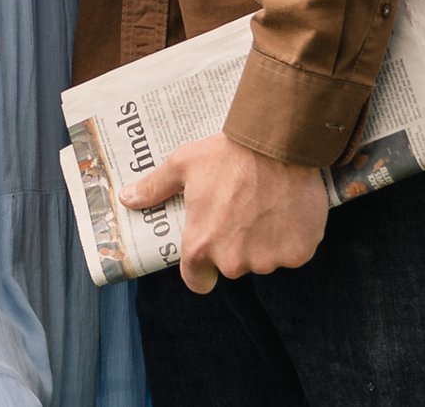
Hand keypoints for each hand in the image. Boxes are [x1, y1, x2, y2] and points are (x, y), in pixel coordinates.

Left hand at [120, 133, 329, 293]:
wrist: (277, 144)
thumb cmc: (226, 154)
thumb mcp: (182, 165)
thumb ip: (154, 188)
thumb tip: (126, 199)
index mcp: (201, 245)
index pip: (197, 280)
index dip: (201, 269)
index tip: (208, 250)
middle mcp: (233, 261)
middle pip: (232, 265)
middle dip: (235, 244)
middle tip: (240, 211)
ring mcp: (268, 260)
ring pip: (264, 259)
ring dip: (264, 242)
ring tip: (265, 206)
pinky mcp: (299, 254)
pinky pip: (293, 253)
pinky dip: (292, 238)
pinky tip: (288, 211)